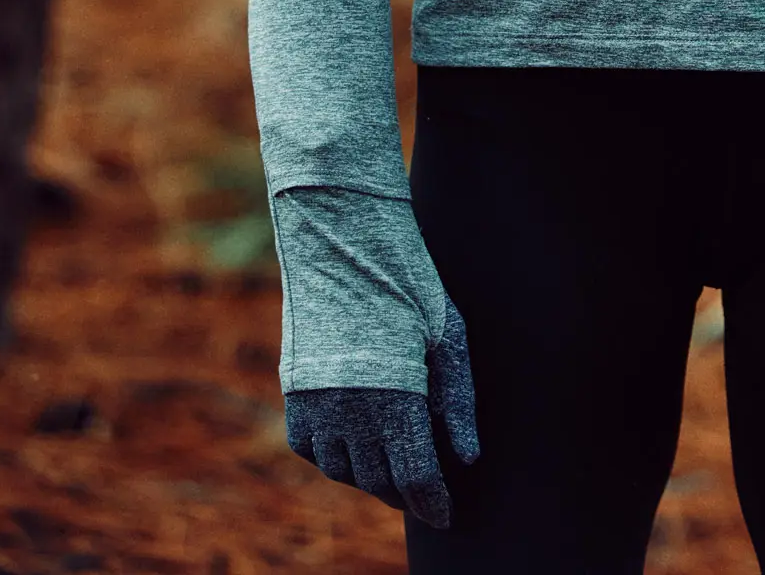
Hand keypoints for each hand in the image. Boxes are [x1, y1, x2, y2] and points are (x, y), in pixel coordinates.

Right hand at [286, 295, 479, 526]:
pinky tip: (353, 445)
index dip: (433, 503)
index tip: (446, 517)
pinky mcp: (296, 398)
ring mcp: (320, 407)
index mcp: (398, 398)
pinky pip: (313, 450)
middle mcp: (354, 412)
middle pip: (381, 481)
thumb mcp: (449, 337)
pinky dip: (333, 456)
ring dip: (370, 477)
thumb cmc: (408, 288)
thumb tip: (468, 458)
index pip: (416, 476)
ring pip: (345, 472)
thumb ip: (459, 401)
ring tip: (390, 468)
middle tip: (422, 492)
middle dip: (406, 493)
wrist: (345, 248)